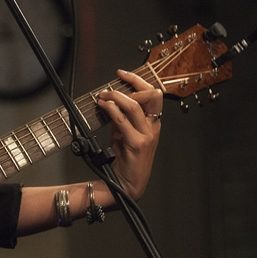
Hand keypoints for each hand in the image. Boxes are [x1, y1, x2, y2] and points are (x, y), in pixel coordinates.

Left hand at [97, 69, 162, 200]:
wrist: (125, 184)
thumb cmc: (125, 160)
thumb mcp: (123, 134)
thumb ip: (120, 118)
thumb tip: (110, 101)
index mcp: (153, 123)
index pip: (153, 94)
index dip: (138, 80)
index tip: (122, 73)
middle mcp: (154, 127)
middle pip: (151, 95)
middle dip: (131, 84)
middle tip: (110, 85)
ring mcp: (147, 135)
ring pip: (135, 105)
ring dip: (115, 97)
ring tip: (103, 96)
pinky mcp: (137, 143)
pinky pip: (123, 121)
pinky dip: (111, 110)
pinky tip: (103, 107)